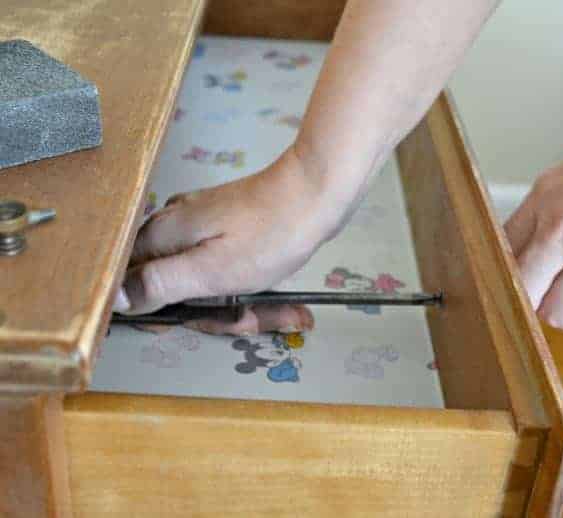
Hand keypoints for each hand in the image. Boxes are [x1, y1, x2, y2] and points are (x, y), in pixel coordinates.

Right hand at [113, 146, 338, 334]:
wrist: (314, 195)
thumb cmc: (268, 234)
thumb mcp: (210, 270)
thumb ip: (158, 284)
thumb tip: (113, 298)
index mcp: (160, 236)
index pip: (137, 289)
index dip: (173, 316)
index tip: (210, 321)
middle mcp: (172, 227)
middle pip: (175, 287)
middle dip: (219, 312)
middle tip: (256, 317)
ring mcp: (198, 225)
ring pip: (204, 282)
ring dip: (239, 305)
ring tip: (282, 311)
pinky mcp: (222, 228)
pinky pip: (222, 268)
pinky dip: (245, 286)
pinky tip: (272, 295)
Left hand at [505, 116, 562, 329]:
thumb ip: (533, 216)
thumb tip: (507, 251)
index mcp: (546, 202)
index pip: (500, 253)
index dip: (498, 270)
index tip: (502, 277)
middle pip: (522, 291)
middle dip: (525, 296)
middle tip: (536, 290)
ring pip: (556, 314)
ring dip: (559, 308)